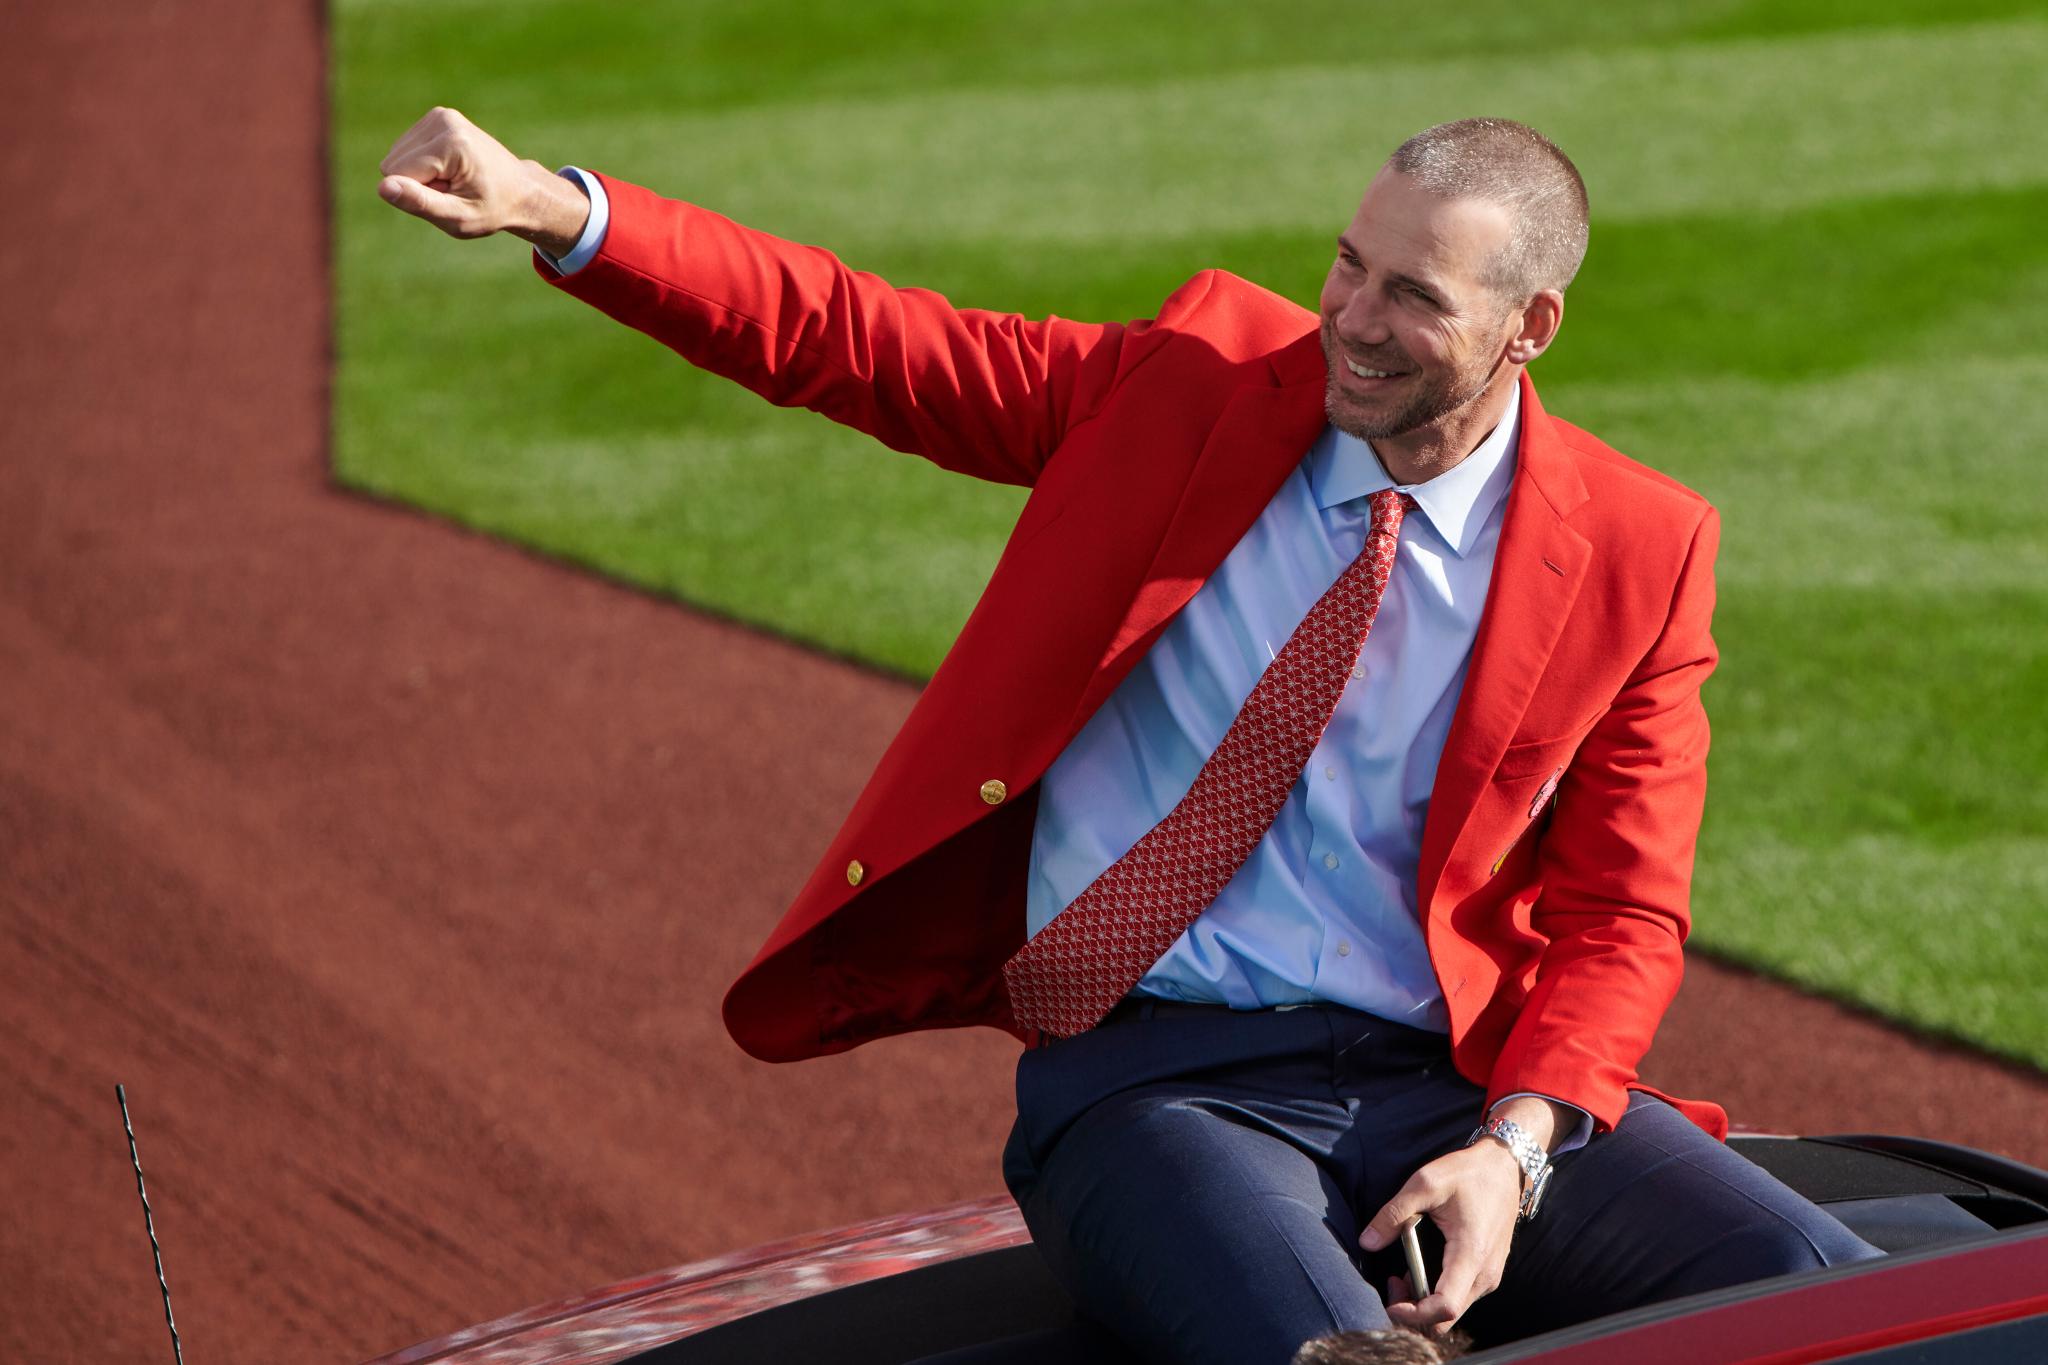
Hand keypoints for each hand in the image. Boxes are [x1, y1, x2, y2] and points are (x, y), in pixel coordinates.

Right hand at [376, 107, 588, 255]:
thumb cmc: (491, 209)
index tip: (452, 195)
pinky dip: (424, 165)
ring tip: (454, 180)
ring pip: (396, 156)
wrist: (519, 189)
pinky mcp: (435, 117)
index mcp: (451, 143)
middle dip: (418, 183)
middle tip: (454, 189)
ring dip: (421, 175)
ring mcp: (439, 115)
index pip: (397, 174)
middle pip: (393, 163)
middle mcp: (443, 120)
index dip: (420, 194)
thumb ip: (419, 203)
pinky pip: (405, 149)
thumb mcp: (458, 217)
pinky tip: (451, 169)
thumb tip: (382, 187)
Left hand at [1359, 1141, 1522, 1334]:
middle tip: (1391, 1282)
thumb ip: (1393, 1214)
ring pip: (1453, 1311)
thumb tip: (1367, 1242)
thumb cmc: (1467, 1173)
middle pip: (1447, 1317)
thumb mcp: (1425, 1183)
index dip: (1414, 1313)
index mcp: (1471, 1254)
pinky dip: (1435, 1294)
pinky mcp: (1487, 1272)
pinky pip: (1460, 1297)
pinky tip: (1418, 1270)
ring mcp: (1489, 1275)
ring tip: (1400, 1275)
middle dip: (1413, 1311)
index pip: (1445, 1307)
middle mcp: (1485, 1273)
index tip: (1390, 1299)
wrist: (1503, 1167)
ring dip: (1423, 1303)